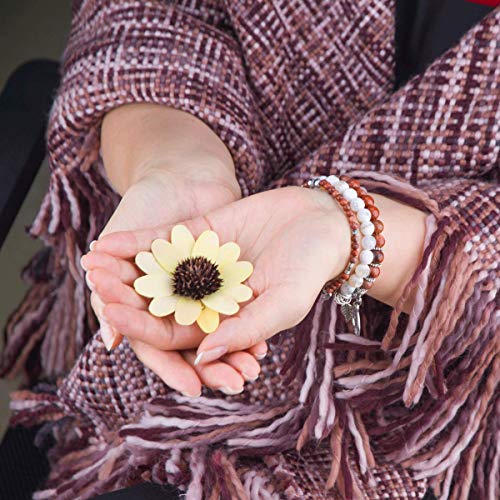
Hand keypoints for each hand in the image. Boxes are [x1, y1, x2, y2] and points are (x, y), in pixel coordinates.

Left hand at [85, 186, 350, 381]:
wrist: (322, 222)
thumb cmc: (310, 269)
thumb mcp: (283, 304)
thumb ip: (246, 330)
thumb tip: (204, 356)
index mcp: (223, 322)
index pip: (177, 333)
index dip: (144, 327)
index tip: (114, 318)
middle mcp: (207, 295)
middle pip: (158, 301)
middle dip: (126, 295)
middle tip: (95, 284)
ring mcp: (201, 263)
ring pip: (155, 270)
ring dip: (124, 268)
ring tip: (92, 262)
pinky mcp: (202, 233)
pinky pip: (165, 240)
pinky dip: (138, 242)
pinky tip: (109, 241)